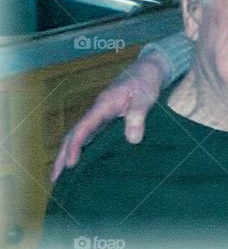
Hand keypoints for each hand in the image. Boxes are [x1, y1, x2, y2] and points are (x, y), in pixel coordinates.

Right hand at [50, 52, 167, 181]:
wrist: (150, 68)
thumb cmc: (147, 80)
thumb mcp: (146, 96)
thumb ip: (138, 114)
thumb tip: (133, 140)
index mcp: (103, 105)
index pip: (83, 128)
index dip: (75, 146)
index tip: (70, 165)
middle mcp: (98, 111)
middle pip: (74, 134)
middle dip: (62, 156)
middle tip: (55, 180)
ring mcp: (102, 115)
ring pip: (81, 136)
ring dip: (70, 154)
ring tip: (64, 178)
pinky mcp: (109, 118)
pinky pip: (92, 136)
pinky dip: (84, 149)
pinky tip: (86, 163)